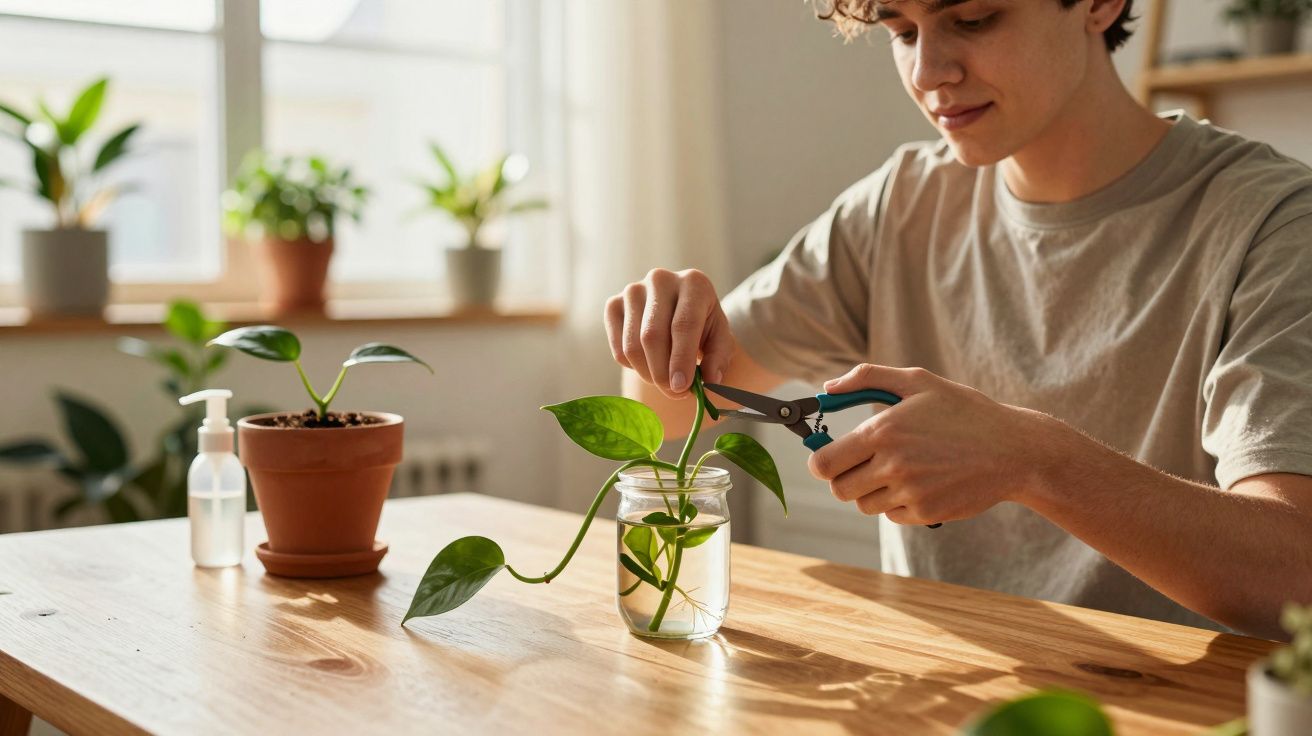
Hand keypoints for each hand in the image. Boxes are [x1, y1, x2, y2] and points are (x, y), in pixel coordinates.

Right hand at [604, 268, 735, 398]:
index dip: (681, 359)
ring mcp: (633, 290)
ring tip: (664, 381)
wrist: (678, 308)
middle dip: (662, 373)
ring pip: (632, 346)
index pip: (683, 324)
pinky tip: (649, 364)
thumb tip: (710, 380)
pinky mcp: (613, 304)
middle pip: (652, 336)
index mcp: (693, 283)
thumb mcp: (720, 338)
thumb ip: (718, 358)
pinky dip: (633, 367)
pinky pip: (618, 348)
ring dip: (648, 374)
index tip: (681, 387)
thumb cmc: (702, 323)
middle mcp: (660, 279)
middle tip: (674, 393)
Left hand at [807, 364, 1061, 524]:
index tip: (830, 456)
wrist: (1013, 451)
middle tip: (864, 464)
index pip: (823, 463)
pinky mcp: (925, 513)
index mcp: (882, 432)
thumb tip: (827, 390)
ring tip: (900, 470)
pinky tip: (920, 483)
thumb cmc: (964, 412)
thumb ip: (867, 379)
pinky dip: (898, 503)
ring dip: (872, 491)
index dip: (821, 461)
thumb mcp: (918, 382)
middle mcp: (892, 465)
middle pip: (840, 489)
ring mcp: (909, 493)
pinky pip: (892, 515)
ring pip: (864, 504)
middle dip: (845, 477)